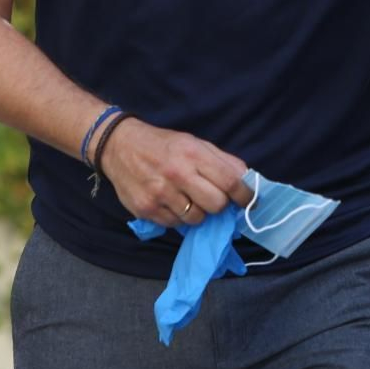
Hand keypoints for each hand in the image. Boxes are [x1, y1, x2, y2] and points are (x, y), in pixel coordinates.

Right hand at [98, 118, 255, 227]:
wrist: (119, 145)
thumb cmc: (163, 144)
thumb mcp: (195, 143)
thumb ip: (222, 161)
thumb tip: (247, 180)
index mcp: (193, 154)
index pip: (230, 182)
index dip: (245, 195)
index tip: (249, 201)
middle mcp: (177, 174)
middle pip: (216, 205)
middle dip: (220, 205)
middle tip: (212, 197)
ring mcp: (160, 194)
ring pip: (196, 219)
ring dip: (198, 212)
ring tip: (187, 198)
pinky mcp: (146, 210)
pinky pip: (175, 225)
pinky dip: (178, 217)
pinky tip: (171, 202)